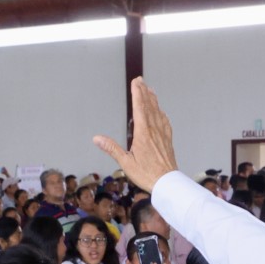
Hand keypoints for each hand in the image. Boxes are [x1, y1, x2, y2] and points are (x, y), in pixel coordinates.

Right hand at [94, 78, 177, 192]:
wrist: (167, 183)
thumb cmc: (146, 174)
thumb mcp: (125, 163)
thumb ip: (111, 148)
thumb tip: (97, 138)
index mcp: (143, 133)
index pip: (139, 108)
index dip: (137, 93)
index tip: (135, 82)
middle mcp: (154, 130)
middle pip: (149, 106)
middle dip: (144, 91)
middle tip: (140, 80)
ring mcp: (162, 134)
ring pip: (158, 111)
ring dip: (153, 99)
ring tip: (150, 89)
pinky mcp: (167, 140)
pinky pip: (165, 121)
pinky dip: (161, 112)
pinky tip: (161, 111)